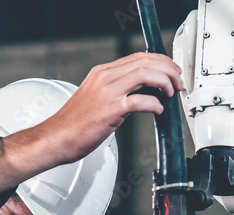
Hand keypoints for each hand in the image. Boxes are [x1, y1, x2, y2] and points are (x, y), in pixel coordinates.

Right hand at [42, 52, 184, 163]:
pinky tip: (158, 110)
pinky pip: (140, 101)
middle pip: (145, 61)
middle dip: (168, 70)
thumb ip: (117, 91)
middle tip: (178, 82)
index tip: (171, 71)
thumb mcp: (96, 98)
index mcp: (101, 73)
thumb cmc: (74, 124)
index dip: (160, 62)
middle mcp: (105, 78)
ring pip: (145, 74)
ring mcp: (107, 93)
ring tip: (171, 94)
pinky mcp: (110, 110)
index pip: (138, 57)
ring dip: (165, 82)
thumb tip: (143, 92)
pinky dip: (154, 104)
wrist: (56, 138)